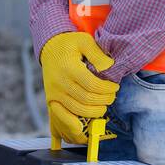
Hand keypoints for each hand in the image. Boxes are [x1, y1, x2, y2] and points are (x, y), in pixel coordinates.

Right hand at [39, 30, 118, 145]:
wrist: (49, 48)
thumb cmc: (70, 44)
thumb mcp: (84, 40)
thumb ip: (97, 54)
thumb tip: (110, 67)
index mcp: (69, 68)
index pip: (93, 86)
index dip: (107, 89)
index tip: (115, 86)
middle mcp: (60, 83)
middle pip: (87, 100)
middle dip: (104, 101)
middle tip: (111, 96)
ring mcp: (54, 94)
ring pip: (78, 111)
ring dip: (95, 112)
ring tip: (103, 105)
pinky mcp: (51, 101)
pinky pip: (63, 117)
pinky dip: (75, 124)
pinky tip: (87, 123)